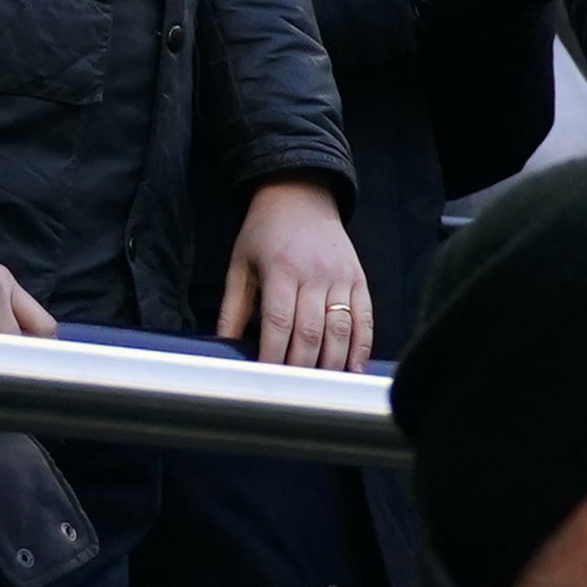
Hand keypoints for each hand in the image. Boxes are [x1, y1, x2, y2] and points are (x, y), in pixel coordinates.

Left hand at [214, 176, 372, 370]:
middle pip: (310, 331)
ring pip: (340, 329)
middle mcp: (314, 274)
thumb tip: (223, 346)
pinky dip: (361, 346)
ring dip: (331, 363)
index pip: (279, 322)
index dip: (273, 354)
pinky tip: (352, 369)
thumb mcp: (240, 264)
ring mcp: (341, 276)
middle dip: (300, 367)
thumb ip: (232, 308)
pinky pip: (364, 318)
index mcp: (281, 269)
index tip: (266, 379)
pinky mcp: (359, 278)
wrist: (301, 195)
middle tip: (292, 391)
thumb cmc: (265, 232)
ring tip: (321, 387)